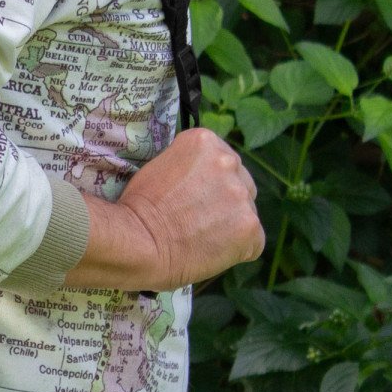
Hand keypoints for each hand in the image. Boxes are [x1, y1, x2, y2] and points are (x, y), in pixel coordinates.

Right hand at [63, 128, 264, 292]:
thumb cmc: (138, 205)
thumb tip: (203, 179)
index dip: (206, 179)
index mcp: (205, 141)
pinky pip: (253, 240)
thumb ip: (190, 166)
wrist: (139, 240)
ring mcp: (243, 194)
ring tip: (201, 235)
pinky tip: (211, 250)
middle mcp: (229, 161)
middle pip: (240, 180)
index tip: (190, 193)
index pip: (220, 158)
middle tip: (197, 216)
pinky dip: (237, 249)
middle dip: (224, 197)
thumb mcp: (160, 164)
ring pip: (246, 210)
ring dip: (231, 222)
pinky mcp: (251, 226)